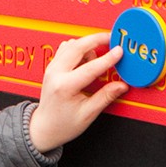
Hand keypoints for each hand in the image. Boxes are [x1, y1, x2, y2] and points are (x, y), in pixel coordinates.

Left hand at [28, 32, 127, 152]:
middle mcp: (55, 74)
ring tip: (98, 57)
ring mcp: (52, 68)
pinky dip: (78, 49)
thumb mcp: (87, 114)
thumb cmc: (63, 125)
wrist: (44, 128)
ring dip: (87, 45)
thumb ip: (105, 97)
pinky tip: (86, 59)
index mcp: (64, 87)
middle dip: (97, 39)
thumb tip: (121, 85)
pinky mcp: (52, 67)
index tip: (119, 52)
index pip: (90, 67)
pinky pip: (66, 49)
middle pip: (78, 46)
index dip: (107, 58)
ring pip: (72, 45)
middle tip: (111, 39)